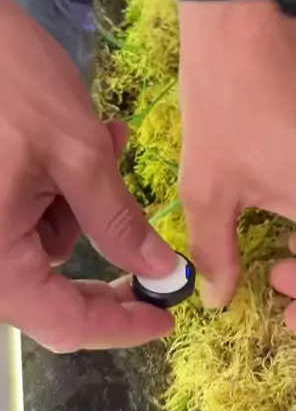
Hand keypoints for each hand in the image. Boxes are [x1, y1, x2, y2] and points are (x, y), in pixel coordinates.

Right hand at [0, 0, 175, 350]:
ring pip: (45, 246)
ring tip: (100, 144)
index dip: (120, 328)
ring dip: (84, 207)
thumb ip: (118, 221)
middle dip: (106, 257)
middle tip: (154, 247)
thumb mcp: (77, 153)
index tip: (165, 319)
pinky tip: (79, 139)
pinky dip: (61, 189)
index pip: (64, 323)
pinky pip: (28, 217)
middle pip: (51, 294)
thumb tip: (162, 272)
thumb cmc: (11, 83)